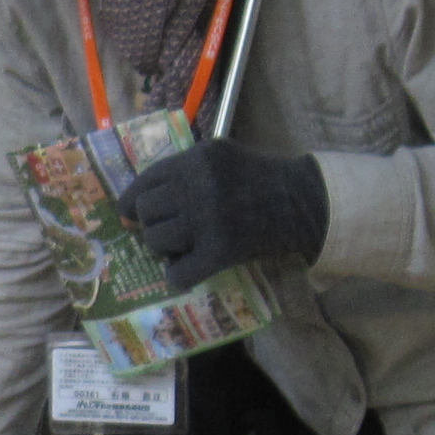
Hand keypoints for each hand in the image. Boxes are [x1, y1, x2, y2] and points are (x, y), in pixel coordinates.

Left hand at [119, 146, 328, 289]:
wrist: (305, 202)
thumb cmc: (261, 180)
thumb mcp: (222, 159)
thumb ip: (184, 173)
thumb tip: (132, 205)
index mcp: (198, 158)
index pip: (146, 180)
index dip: (132, 200)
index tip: (128, 213)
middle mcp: (199, 185)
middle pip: (146, 212)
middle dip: (153, 224)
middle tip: (172, 230)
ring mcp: (209, 218)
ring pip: (155, 241)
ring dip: (165, 249)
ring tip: (186, 247)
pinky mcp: (221, 251)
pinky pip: (177, 273)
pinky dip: (179, 276)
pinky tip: (190, 270)